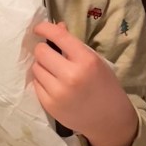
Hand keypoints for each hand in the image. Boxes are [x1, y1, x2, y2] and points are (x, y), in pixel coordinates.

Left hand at [32, 21, 137, 145]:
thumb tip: (56, 26)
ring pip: (35, 67)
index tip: (39, 28)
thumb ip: (74, 44)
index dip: (44, 28)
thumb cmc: (104, 86)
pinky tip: (54, 85)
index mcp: (86, 61)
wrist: (109, 120)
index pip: (58, 36)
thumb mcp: (95, 61)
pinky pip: (36, 83)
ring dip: (42, 66)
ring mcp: (58, 92)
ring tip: (55, 72)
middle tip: (51, 55)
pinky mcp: (49, 104)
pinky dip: (42, 81)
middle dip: (44, 50)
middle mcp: (71, 75)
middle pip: (40, 52)